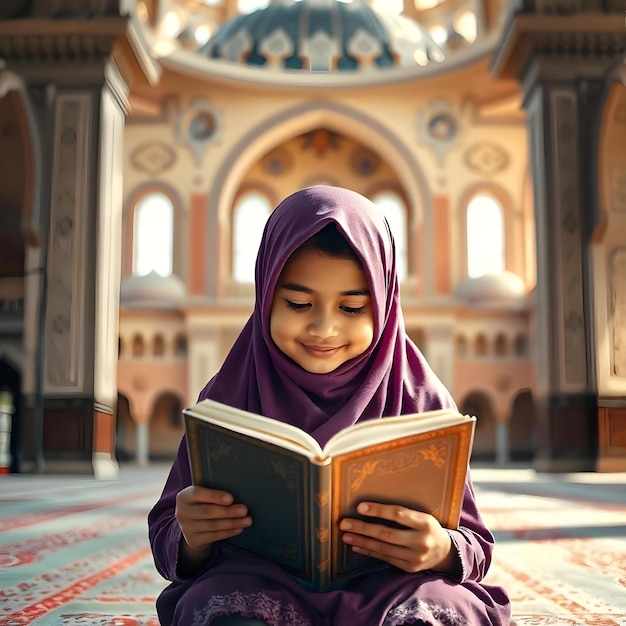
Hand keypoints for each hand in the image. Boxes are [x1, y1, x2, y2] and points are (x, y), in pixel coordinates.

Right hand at [175, 485, 251, 554]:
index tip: (231, 498)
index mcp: (184, 496)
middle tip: (244, 510)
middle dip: (228, 511)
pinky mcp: (193, 539)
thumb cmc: (201, 503)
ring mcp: (187, 528)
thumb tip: (237, 491)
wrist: (190, 524)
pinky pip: (214, 536)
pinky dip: (228, 532)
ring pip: (212, 525)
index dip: (215, 496)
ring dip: (232, 523)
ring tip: (246, 520)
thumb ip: (212, 492)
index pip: (198, 494)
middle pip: (207, 512)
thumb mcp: (201, 495)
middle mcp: (182, 512)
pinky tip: (238, 528)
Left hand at [339, 502, 455, 573]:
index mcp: (425, 523)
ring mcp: (415, 557)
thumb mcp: (422, 516)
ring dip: (362, 541)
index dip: (378, 510)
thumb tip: (370, 507)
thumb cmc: (427, 527)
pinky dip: (369, 552)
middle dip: (363, 528)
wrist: (445, 552)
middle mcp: (421, 541)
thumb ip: (402, 513)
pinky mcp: (409, 568)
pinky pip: (385, 558)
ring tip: (345, 535)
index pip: (398, 514)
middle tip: (344, 523)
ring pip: (383, 548)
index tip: (360, 507)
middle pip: (387, 533)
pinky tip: (357, 546)